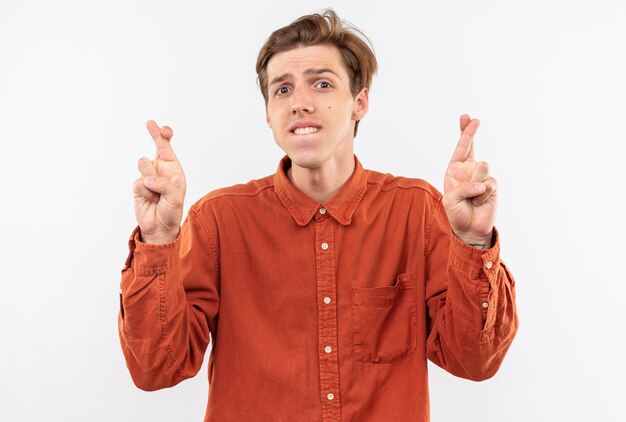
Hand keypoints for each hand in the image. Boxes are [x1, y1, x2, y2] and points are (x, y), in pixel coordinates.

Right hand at [133, 120, 186, 243]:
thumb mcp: (175, 197)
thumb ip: (164, 185)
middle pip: (155, 148)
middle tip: (150, 123)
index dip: (164, 136)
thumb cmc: (171, 210)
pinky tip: (150, 200)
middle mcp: (160, 170)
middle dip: (155, 135)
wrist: (159, 227)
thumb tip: (146, 179)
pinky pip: (138, 183)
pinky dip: (145, 193)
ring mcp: (147, 176)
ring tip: (156, 192)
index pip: (167, 149)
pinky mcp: (137, 186)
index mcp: (173, 169)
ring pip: (144, 165)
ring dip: (151, 178)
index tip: (162, 128)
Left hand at [442, 115, 496, 247]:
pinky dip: (483, 194)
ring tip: (472, 196)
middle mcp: (469, 170)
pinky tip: (480, 201)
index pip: (460, 148)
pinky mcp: (493, 185)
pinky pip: (490, 183)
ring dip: (475, 182)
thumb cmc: (456, 212)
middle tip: (474, 120)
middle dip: (470, 132)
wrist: (469, 228)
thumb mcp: (450, 200)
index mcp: (455, 170)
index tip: (467, 117)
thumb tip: (483, 183)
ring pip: (482, 167)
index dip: (464, 133)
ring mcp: (482, 176)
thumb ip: (462, 188)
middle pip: (472, 146)